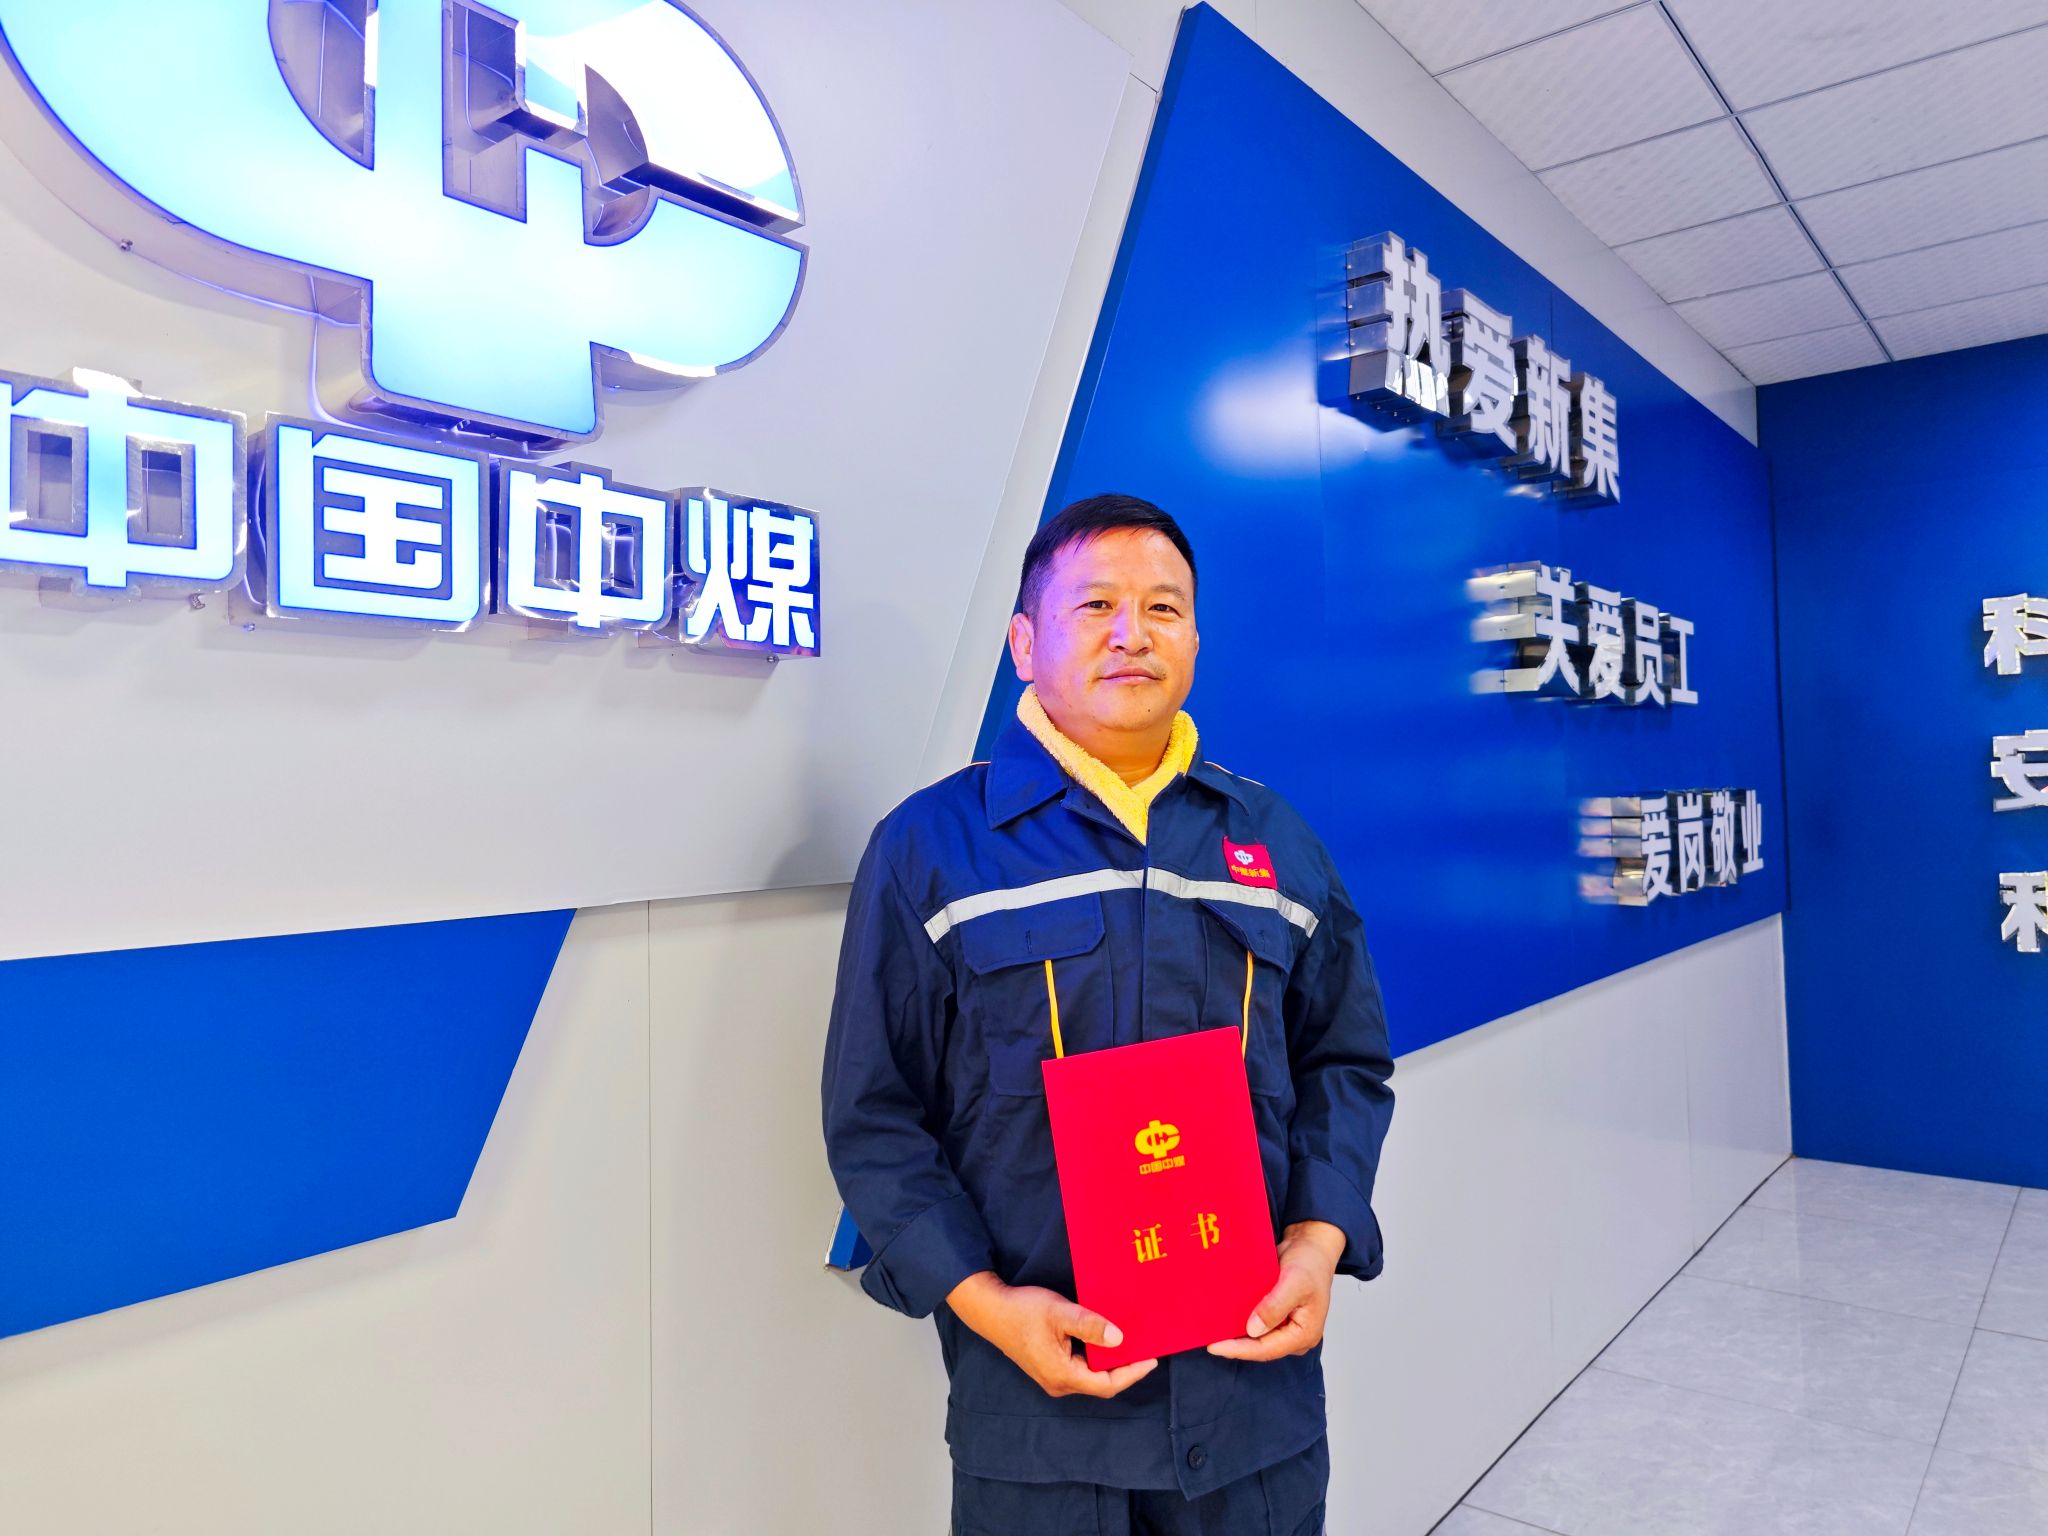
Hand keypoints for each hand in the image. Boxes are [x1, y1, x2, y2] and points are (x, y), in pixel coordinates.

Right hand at [945, 1271, 1159, 1399]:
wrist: (991, 1310)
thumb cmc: (1023, 1311)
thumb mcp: (1060, 1313)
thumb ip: (1089, 1326)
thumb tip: (1119, 1339)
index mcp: (1062, 1375)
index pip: (1106, 1384)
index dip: (1132, 1374)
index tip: (1151, 1359)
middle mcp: (1059, 1383)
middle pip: (1100, 1383)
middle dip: (1125, 1368)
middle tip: (1146, 1348)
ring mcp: (1053, 1377)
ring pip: (1090, 1375)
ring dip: (1110, 1362)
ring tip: (1131, 1343)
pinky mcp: (1049, 1367)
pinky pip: (1080, 1368)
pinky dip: (1096, 1357)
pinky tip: (1105, 1339)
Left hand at [1207, 1219, 1345, 1361]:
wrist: (1311, 1246)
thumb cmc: (1310, 1263)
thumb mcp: (1294, 1282)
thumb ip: (1275, 1306)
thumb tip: (1253, 1329)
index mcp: (1304, 1334)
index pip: (1267, 1349)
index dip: (1240, 1350)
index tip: (1215, 1346)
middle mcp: (1294, 1336)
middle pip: (1260, 1347)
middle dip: (1235, 1345)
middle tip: (1208, 1340)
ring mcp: (1285, 1327)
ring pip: (1256, 1338)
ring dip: (1236, 1336)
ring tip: (1211, 1332)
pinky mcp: (1276, 1317)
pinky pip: (1256, 1325)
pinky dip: (1240, 1323)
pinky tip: (1223, 1320)